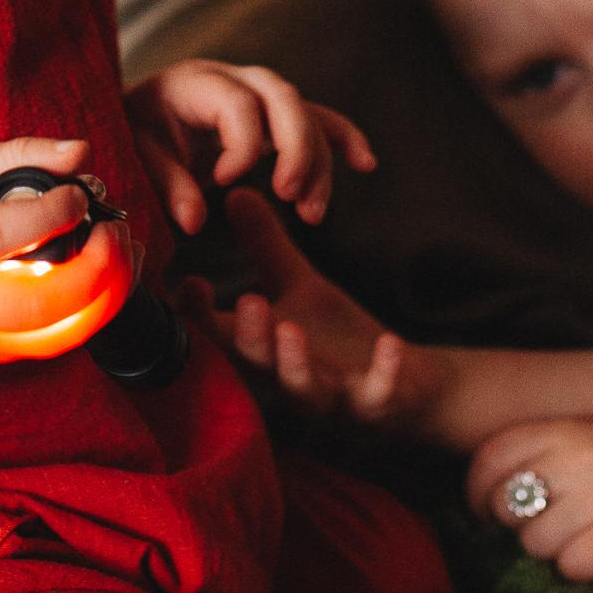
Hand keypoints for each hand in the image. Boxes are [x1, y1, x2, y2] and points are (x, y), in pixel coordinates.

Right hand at [0, 138, 93, 368]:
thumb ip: (14, 158)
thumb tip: (80, 150)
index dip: (48, 215)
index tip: (75, 194)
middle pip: (40, 301)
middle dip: (97, 265)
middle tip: (113, 227)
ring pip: (60, 332)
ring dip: (109, 290)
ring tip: (119, 247)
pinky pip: (60, 341)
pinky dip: (97, 308)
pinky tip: (107, 274)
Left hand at [125, 59, 372, 234]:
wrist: (139, 114)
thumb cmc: (136, 132)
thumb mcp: (138, 154)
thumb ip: (166, 183)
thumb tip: (195, 221)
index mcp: (196, 82)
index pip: (236, 104)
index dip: (240, 145)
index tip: (222, 183)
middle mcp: (233, 77)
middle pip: (282, 97)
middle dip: (296, 148)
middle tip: (289, 197)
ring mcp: (258, 92)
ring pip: (305, 113)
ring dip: (318, 162)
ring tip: (311, 214)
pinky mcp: (274, 112)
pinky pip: (318, 117)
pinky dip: (341, 139)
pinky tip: (365, 164)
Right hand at [206, 188, 411, 422]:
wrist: (402, 384)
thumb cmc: (334, 335)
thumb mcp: (298, 285)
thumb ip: (265, 245)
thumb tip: (234, 192)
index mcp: (263, 350)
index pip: (219, 336)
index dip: (201, 317)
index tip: (190, 283)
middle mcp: (289, 378)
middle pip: (259, 363)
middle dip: (250, 336)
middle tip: (246, 302)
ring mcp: (333, 394)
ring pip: (306, 386)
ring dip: (296, 361)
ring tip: (288, 329)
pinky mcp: (377, 400)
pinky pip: (378, 392)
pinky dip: (383, 371)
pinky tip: (387, 343)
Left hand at [470, 417, 592, 579]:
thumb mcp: (590, 442)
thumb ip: (541, 453)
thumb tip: (478, 494)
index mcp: (568, 428)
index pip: (491, 458)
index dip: (476, 492)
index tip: (483, 514)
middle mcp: (582, 455)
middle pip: (506, 506)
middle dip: (520, 527)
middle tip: (553, 527)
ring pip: (535, 542)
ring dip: (555, 551)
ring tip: (587, 537)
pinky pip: (571, 567)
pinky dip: (584, 569)